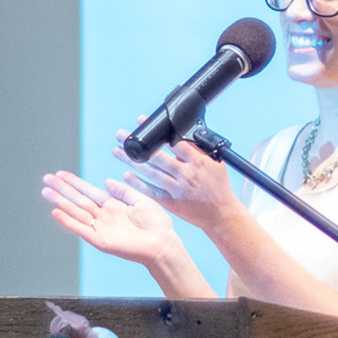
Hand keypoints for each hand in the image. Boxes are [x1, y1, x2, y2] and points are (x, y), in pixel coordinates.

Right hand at [43, 168, 179, 268]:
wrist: (163, 245)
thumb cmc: (157, 226)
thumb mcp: (141, 200)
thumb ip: (124, 191)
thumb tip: (108, 181)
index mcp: (114, 207)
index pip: (89, 192)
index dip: (75, 183)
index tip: (61, 174)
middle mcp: (104, 217)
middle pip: (78, 200)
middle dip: (63, 189)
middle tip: (47, 179)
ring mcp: (101, 228)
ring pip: (76, 212)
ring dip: (60, 202)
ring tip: (46, 191)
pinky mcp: (100, 240)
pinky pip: (80, 229)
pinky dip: (67, 221)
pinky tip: (55, 212)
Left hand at [107, 128, 241, 233]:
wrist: (220, 214)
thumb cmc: (219, 186)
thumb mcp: (216, 163)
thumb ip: (198, 150)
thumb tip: (183, 135)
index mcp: (198, 163)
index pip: (175, 144)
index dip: (158, 133)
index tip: (143, 122)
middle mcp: (186, 175)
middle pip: (157, 157)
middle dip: (138, 145)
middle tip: (121, 135)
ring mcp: (177, 189)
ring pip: (151, 173)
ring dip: (132, 161)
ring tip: (117, 151)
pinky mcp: (171, 202)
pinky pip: (151, 191)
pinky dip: (138, 184)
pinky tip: (126, 175)